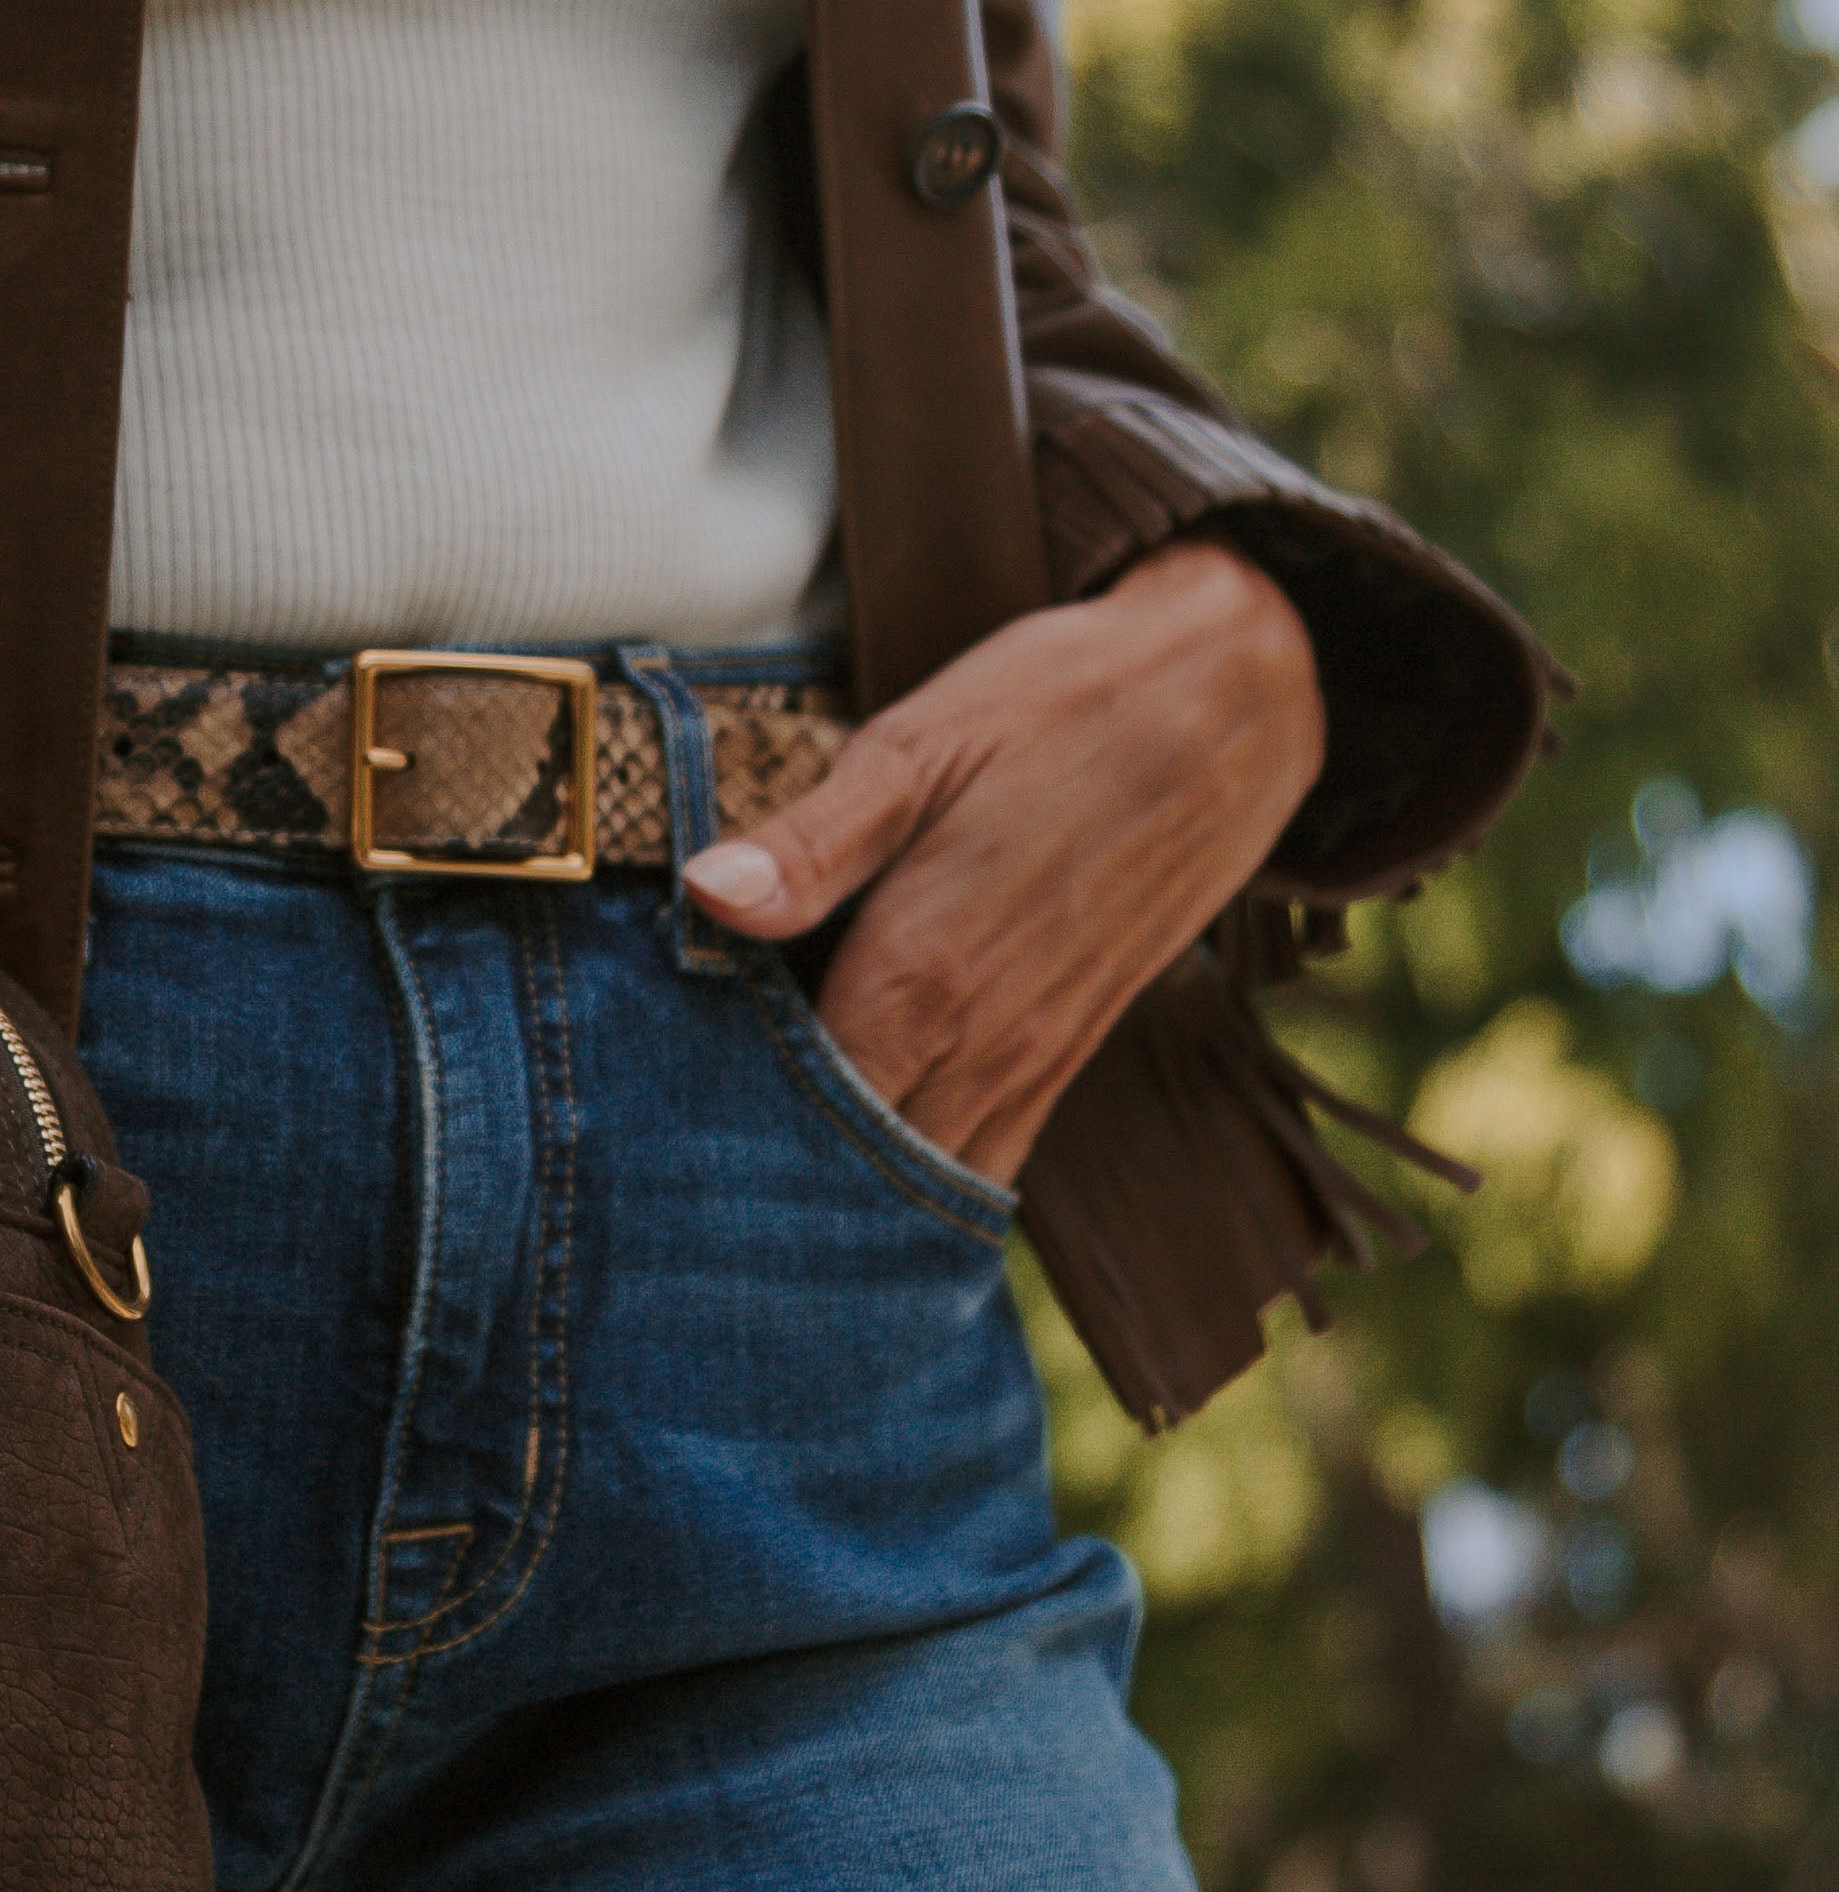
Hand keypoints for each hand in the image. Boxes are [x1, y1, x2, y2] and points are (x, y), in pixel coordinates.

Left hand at [682, 539, 1326, 1190]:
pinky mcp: (1072, 1050)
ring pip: (932, 1179)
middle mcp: (985, 1041)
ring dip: (854, 1186)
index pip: (802, 1110)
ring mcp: (1037, 1056)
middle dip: (780, 1177)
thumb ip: (813, 842)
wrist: (1230, 704)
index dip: (725, 1130)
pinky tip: (869, 1159)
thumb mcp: (919, 747)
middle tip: (691, 1164)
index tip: (662, 1120)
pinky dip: (928, 1174)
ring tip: (763, 1177)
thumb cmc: (1056, 708)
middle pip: (862, 1169)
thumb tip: (705, 894)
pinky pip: (991, 1154)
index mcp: (927, 971)